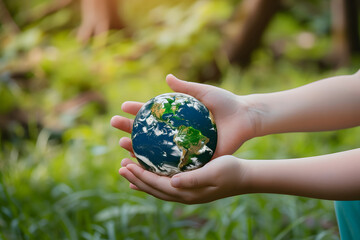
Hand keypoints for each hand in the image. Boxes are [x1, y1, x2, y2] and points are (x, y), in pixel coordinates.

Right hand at [110, 74, 257, 157]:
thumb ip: (186, 87)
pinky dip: (156, 165)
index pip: (152, 114)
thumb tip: (167, 77)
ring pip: (155, 150)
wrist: (245, 119)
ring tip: (122, 143)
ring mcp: (182, 147)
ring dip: (137, 148)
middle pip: (149, 132)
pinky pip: (171, 163)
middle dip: (130, 128)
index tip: (123, 107)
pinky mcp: (193, 159)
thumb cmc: (226, 104)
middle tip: (114, 124)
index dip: (137, 111)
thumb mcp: (204, 92)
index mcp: (178, 118)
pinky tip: (142, 164)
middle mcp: (177, 134)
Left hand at [119, 155, 248, 203]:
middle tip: (121, 167)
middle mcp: (183, 195)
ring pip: (157, 187)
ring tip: (127, 170)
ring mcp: (185, 192)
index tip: (126, 165)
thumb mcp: (214, 172)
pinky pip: (164, 184)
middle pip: (153, 188)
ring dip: (141, 179)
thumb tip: (172, 183)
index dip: (140, 176)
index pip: (157, 185)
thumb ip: (193, 179)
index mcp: (187, 192)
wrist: (243, 177)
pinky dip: (152, 180)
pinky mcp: (187, 186)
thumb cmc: (231, 171)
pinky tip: (145, 175)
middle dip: (136, 178)